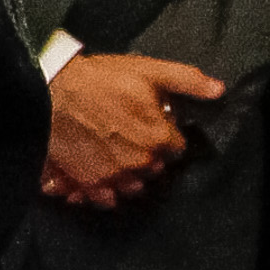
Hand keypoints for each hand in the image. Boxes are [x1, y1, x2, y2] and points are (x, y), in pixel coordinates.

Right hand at [40, 51, 221, 206]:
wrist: (50, 89)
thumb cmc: (98, 79)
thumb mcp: (146, 70)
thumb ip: (186, 80)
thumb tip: (219, 90)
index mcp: (159, 137)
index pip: (176, 146)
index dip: (163, 131)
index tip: (147, 121)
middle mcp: (141, 162)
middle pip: (155, 167)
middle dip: (146, 153)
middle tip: (127, 133)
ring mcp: (114, 175)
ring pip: (133, 185)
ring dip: (128, 173)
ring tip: (113, 153)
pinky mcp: (90, 182)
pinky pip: (107, 198)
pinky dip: (105, 190)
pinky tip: (99, 172)